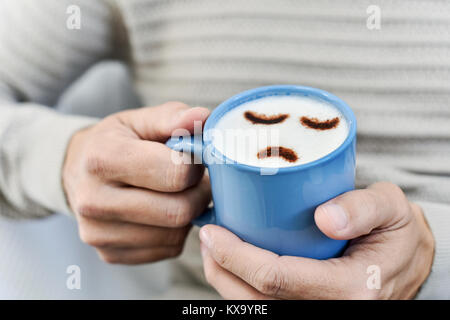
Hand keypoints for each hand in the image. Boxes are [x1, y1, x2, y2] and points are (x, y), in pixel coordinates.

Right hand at [63, 102, 210, 263]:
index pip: (175, 174)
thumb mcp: (137, 120)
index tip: (192, 160)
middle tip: (194, 181)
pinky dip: (174, 233)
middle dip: (197, 195)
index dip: (195, 166)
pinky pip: (166, 250)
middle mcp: (94, 201)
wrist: (75, 172)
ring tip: (177, 194)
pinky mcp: (109, 254)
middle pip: (178, 211)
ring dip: (187, 215)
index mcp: (103, 159)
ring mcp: (99, 234)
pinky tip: (162, 213)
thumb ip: (171, 117)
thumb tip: (203, 117)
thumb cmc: (113, 143)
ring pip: (175, 235)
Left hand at [199, 182, 434, 298]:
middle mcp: (332, 310)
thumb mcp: (391, 209)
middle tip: (206, 237)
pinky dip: (241, 289)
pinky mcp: (312, 309)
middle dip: (221, 270)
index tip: (213, 231)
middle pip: (257, 301)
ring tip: (212, 250)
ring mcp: (320, 313)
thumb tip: (324, 217)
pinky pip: (268, 307)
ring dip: (225, 282)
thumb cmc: (398, 233)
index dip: (236, 257)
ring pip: (257, 309)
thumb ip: (363, 208)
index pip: (278, 280)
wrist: (411, 261)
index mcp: (351, 289)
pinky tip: (233, 264)